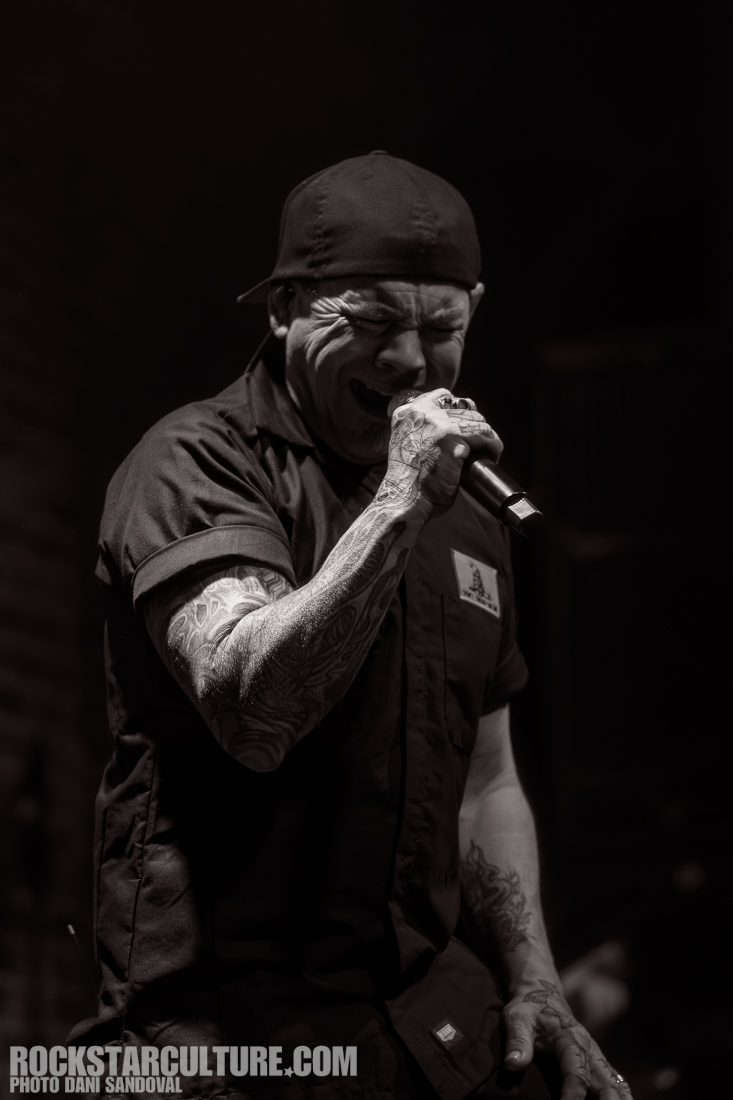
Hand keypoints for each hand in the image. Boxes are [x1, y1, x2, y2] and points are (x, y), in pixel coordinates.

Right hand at [386, 389, 501, 511]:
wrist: (404, 499)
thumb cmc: (407, 480)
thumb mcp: (406, 442)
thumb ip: (420, 428)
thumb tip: (446, 424)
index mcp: (407, 412)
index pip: (442, 397)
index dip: (457, 411)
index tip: (464, 426)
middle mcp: (422, 414)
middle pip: (464, 409)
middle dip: (475, 426)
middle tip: (478, 444)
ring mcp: (438, 426)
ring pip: (477, 421)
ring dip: (486, 436)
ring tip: (489, 450)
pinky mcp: (453, 442)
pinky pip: (485, 436)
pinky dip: (493, 446)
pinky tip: (493, 455)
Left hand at [503, 980, 632, 1098]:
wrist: (541, 992)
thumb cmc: (529, 1007)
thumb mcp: (517, 1017)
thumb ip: (518, 1040)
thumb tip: (513, 1063)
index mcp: (572, 1038)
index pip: (577, 1073)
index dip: (573, 1095)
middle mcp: (589, 1047)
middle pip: (606, 1079)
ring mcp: (594, 1053)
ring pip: (614, 1079)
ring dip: (620, 1097)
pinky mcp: (594, 1059)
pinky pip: (613, 1078)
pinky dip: (619, 1092)